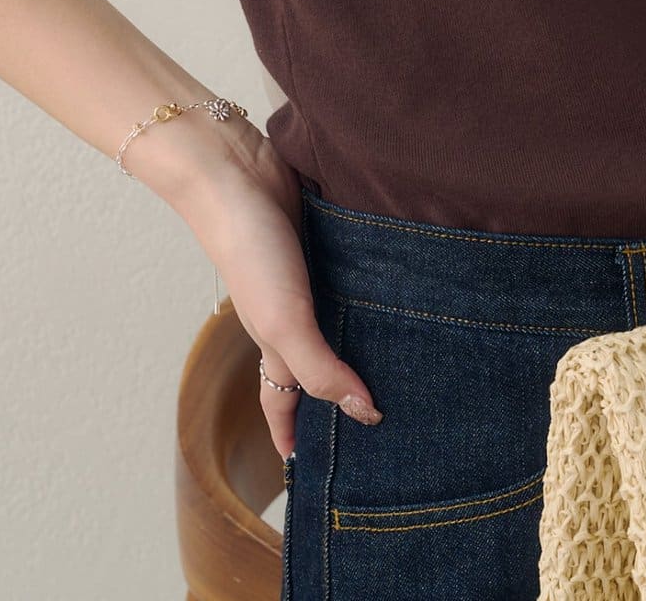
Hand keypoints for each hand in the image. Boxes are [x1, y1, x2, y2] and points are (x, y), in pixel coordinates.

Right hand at [170, 124, 383, 460]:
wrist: (238, 173)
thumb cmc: (249, 251)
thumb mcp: (283, 322)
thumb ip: (320, 369)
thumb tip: (365, 414)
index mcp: (273, 342)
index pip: (282, 401)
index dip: (292, 436)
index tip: (309, 472)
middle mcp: (289, 314)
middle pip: (315, 365)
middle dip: (338, 394)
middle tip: (379, 417)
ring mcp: (306, 278)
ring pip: (337, 321)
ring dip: (363, 339)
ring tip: (407, 359)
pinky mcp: (324, 243)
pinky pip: (350, 278)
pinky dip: (371, 290)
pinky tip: (401, 291)